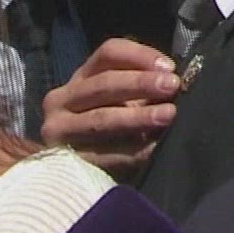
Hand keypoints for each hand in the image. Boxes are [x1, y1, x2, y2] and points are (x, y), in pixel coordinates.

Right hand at [41, 37, 181, 179]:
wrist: (76, 179)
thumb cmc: (108, 132)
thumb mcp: (121, 104)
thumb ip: (142, 90)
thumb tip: (175, 84)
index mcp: (81, 77)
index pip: (109, 53)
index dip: (140, 56)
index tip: (169, 67)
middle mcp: (62, 99)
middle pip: (104, 83)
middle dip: (141, 83)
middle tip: (172, 86)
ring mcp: (59, 130)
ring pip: (101, 118)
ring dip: (138, 116)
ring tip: (168, 115)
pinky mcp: (64, 160)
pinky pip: (104, 154)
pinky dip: (132, 151)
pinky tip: (154, 148)